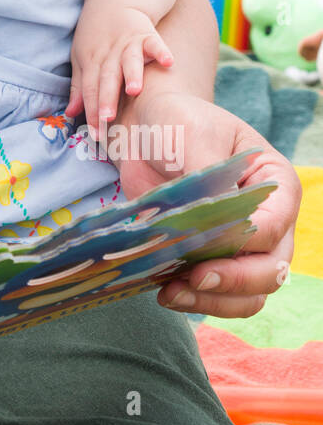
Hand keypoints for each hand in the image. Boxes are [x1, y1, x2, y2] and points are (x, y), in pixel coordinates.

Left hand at [65, 0, 173, 139]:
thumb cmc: (96, 35)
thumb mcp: (81, 57)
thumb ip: (79, 87)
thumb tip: (71, 114)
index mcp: (91, 61)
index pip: (89, 90)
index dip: (91, 112)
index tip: (95, 134)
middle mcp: (108, 54)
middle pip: (106, 79)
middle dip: (106, 99)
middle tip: (107, 120)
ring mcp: (128, 43)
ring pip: (129, 60)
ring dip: (132, 74)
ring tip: (134, 90)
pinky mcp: (146, 33)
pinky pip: (154, 43)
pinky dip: (161, 51)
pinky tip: (168, 62)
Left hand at [119, 89, 300, 318]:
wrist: (147, 130)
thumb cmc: (178, 123)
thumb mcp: (195, 137)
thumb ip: (210, 181)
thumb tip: (213, 226)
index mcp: (276, 184)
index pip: (273, 227)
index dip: (244, 244)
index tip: (204, 247)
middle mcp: (269, 221)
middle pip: (271, 271)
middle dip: (233, 282)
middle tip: (191, 279)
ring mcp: (242, 245)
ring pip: (249, 295)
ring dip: (213, 302)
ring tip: (171, 292)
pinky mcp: (210, 259)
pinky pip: (217, 295)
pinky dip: (195, 300)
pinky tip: (164, 289)